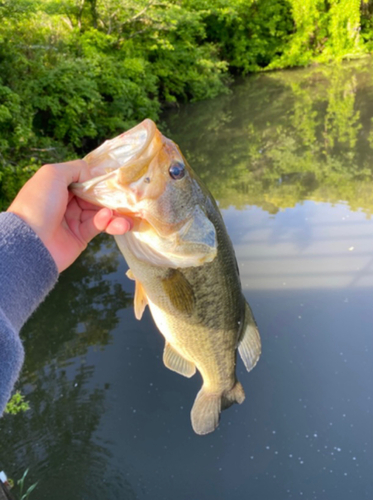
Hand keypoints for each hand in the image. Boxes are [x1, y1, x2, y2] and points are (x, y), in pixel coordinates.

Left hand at [7, 160, 131, 272]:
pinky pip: (98, 226)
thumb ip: (76, 168)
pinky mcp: (81, 237)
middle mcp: (67, 202)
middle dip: (112, 198)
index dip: (99, 181)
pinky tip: (109, 218)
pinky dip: (106, 222)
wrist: (30, 242)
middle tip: (130, 200)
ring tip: (127, 219)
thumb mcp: (53, 174)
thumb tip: (92, 176)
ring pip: (101, 213)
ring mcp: (74, 220)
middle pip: (95, 197)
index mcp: (58, 186)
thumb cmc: (39, 203)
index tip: (116, 181)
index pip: (85, 180)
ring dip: (116, 215)